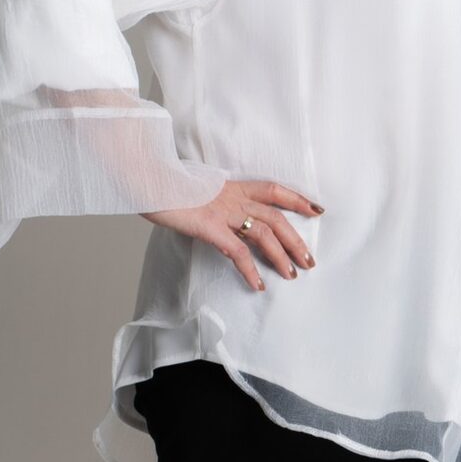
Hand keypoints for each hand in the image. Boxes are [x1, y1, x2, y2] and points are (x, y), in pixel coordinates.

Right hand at [144, 178, 321, 290]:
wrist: (143, 177)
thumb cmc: (163, 185)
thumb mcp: (195, 189)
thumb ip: (212, 201)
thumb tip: (218, 218)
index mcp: (232, 186)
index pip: (273, 189)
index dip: (297, 199)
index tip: (316, 210)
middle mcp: (233, 197)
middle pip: (277, 218)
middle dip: (296, 240)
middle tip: (309, 261)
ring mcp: (222, 212)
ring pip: (264, 234)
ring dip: (281, 257)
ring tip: (292, 275)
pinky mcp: (209, 227)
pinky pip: (237, 252)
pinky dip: (250, 269)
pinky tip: (258, 284)